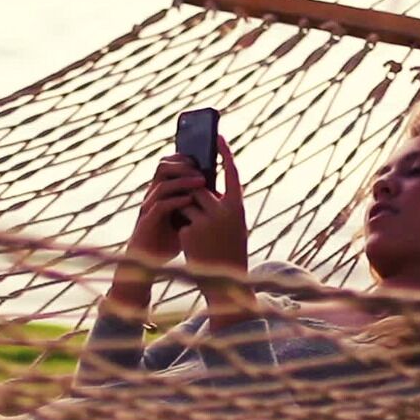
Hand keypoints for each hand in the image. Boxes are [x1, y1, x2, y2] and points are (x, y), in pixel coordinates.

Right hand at [105, 154, 203, 316]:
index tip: (204, 156)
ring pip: (162, 183)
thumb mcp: (185, 217)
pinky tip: (190, 201)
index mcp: (161, 190)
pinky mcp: (148, 221)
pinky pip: (160, 205)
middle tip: (202, 169)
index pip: (170, 163)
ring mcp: (148, 207)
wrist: (150, 262)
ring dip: (183, 181)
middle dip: (183, 165)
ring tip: (201, 182)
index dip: (185, 157)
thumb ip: (196, 204)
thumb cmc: (170, 240)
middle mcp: (152, 194)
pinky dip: (176, 201)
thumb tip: (219, 192)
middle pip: (163, 166)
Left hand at [178, 137, 254, 328]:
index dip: (224, 153)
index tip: (217, 137)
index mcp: (238, 207)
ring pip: (187, 203)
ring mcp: (205, 222)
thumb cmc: (229, 249)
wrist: (226, 283)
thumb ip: (220, 204)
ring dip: (186, 211)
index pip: (231, 172)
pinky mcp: (190, 234)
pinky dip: (184, 228)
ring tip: (199, 229)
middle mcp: (223, 211)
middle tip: (190, 194)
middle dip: (192, 191)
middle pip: (198, 186)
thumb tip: (200, 183)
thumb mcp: (231, 224)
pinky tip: (194, 245)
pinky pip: (181, 220)